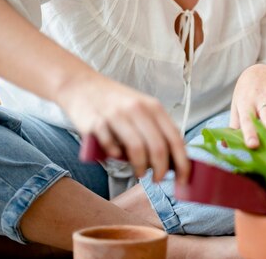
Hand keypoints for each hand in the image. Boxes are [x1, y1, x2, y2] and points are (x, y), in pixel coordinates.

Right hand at [57, 74, 189, 183]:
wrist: (81, 85)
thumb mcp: (142, 109)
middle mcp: (138, 109)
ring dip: (140, 167)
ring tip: (140, 173)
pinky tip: (116, 157)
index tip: (183, 179)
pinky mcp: (96, 123)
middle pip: (158, 147)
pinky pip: (110, 146)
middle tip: (158, 180)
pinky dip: (115, 156)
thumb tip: (172, 161)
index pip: (175, 138)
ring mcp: (116, 115)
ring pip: (136, 149)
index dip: (182, 162)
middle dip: (161, 170)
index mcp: (154, 107)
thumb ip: (156, 129)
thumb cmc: (116, 103)